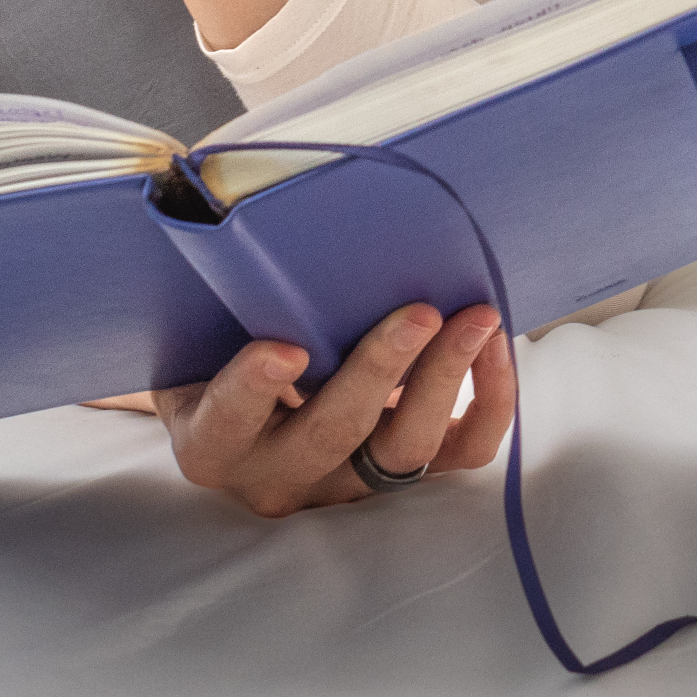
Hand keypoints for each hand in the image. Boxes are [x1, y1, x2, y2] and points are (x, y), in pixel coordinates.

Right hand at [160, 302, 516, 517]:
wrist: (257, 399)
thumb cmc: (225, 342)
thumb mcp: (204, 326)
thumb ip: (224, 294)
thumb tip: (251, 214)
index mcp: (212, 440)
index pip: (225, 421)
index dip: (252, 388)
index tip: (285, 348)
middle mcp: (278, 473)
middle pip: (331, 434)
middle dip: (379, 370)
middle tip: (419, 312)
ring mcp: (347, 483)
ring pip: (405, 451)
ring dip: (444, 380)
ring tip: (476, 317)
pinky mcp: (406, 474)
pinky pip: (461, 453)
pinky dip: (489, 403)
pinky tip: (492, 345)